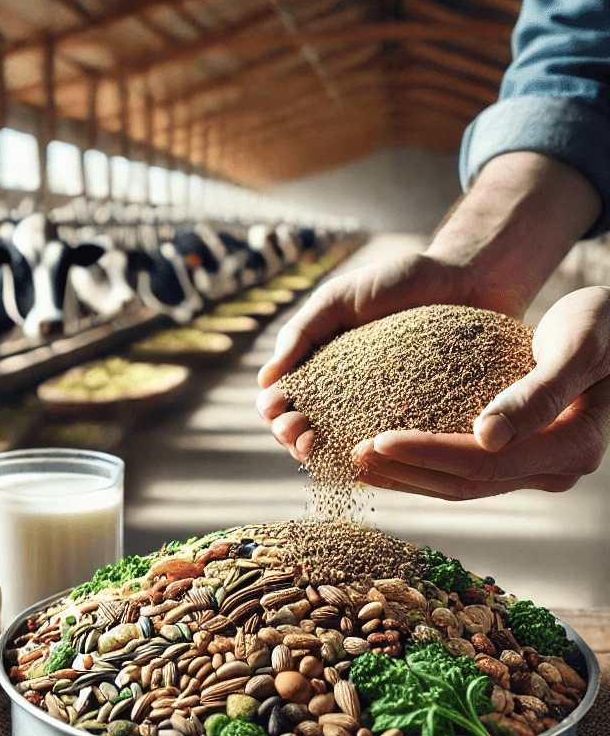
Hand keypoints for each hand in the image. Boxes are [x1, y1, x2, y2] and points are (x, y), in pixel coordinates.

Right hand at [256, 251, 485, 460]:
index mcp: (318, 368)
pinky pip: (386, 447)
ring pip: (338, 446)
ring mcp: (377, 412)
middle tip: (297, 434)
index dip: (273, 411)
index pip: (283, 401)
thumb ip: (301, 333)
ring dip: (320, 453)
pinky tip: (362, 456)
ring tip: (318, 448)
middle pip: (303, 430)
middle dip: (290, 437)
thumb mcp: (339, 299)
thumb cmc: (402, 281)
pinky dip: (369, 457)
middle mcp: (343, 395)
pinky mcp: (414, 422)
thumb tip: (264, 380)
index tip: (277, 410)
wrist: (471, 278)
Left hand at [350, 286, 609, 498]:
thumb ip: (537, 392)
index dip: (425, 455)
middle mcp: (551, 469)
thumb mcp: (577, 345)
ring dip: (406, 473)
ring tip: (356, 458)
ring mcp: (533, 466)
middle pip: (464, 483)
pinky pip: (462, 467)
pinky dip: (422, 461)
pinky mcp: (517, 454)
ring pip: (459, 483)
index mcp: (569, 449)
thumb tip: (487, 438)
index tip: (376, 440)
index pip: (482, 464)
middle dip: (404, 471)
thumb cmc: (607, 325)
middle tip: (352, 454)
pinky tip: (386, 450)